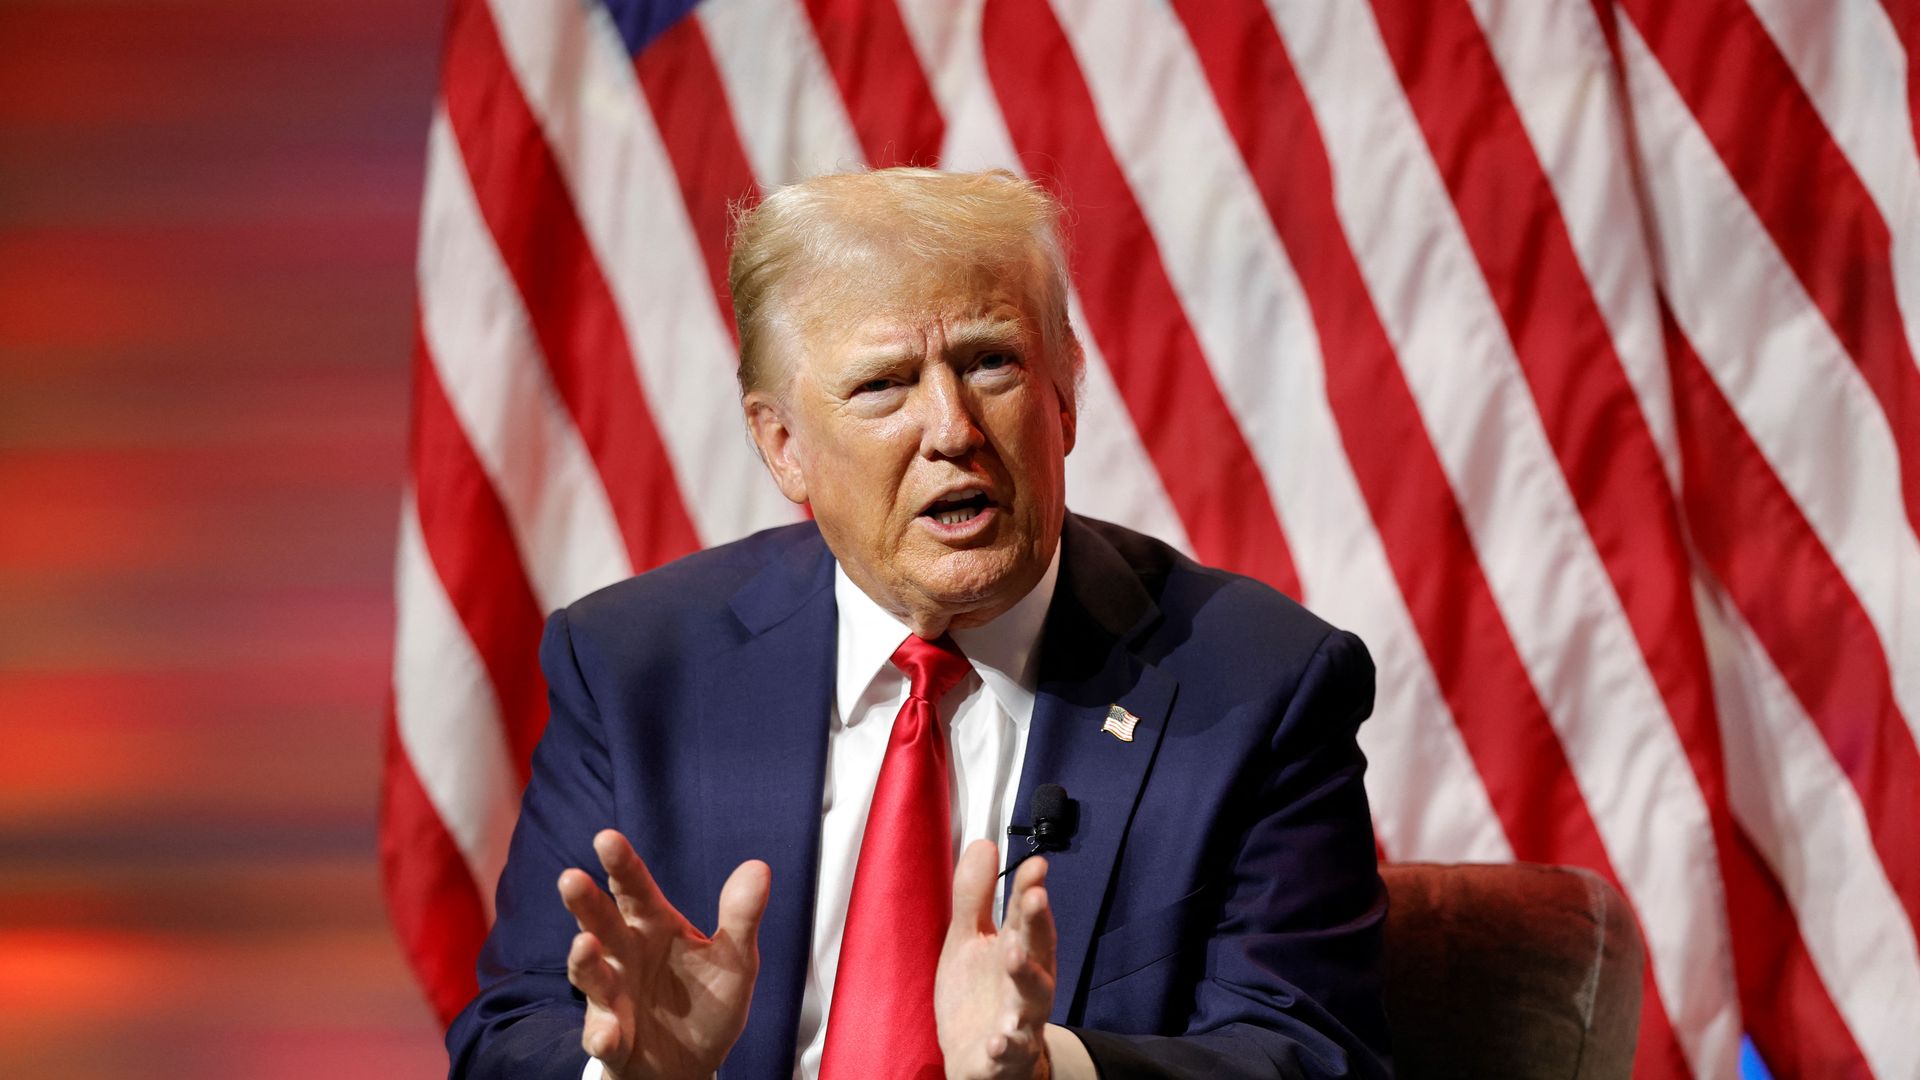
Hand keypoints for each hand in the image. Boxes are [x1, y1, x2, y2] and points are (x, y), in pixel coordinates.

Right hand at [558, 829, 769, 1079]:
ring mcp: (614, 996)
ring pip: (592, 974)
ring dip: (584, 961)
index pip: (635, 888)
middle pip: (600, 922)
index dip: (622, 864)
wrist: (692, 1065)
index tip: (606, 838)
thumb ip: (741, 916)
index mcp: (653, 926)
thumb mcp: (735, 959)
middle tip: (571, 878)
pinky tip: (608, 1035)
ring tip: (584, 946)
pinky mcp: (612, 1037)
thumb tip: (759, 867)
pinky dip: (604, 1034)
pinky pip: (604, 1034)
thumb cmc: (707, 1001)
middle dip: (585, 902)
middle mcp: (625, 954)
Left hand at [935, 839, 1056, 1079]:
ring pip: (1033, 997)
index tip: (1034, 864)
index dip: (1030, 888)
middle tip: (1034, 896)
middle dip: (1037, 923)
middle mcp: (1027, 981)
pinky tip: (998, 1038)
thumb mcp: (968, 940)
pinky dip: (1006, 1045)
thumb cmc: (978, 997)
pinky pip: (1011, 1050)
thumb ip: (975, 895)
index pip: (1026, 914)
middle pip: (1038, 949)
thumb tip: (985, 844)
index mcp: (1018, 948)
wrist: (980, 1060)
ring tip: (1013, 955)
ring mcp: (1021, 1018)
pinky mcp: (1007, 1054)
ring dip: (1025, 975)